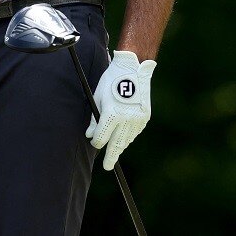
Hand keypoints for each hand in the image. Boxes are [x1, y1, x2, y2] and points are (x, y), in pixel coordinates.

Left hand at [85, 50, 155, 169]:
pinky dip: (129, 137)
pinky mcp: (144, 117)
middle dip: (111, 157)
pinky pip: (135, 132)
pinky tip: (124, 138)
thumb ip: (95, 119)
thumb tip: (90, 135)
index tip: (95, 142)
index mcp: (111, 114)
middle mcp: (125, 119)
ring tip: (115, 152)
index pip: (102, 138)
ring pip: (127, 140)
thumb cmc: (111, 81)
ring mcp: (137, 119)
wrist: (133, 69)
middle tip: (107, 167)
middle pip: (116, 144)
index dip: (96, 142)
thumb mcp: (98, 97)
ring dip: (120, 147)